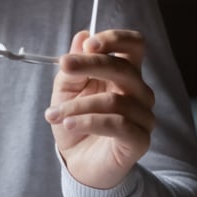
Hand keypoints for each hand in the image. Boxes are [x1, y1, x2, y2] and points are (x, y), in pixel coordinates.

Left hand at [44, 29, 155, 188]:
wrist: (77, 160)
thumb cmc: (76, 120)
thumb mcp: (66, 90)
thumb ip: (74, 66)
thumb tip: (82, 36)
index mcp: (124, 72)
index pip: (134, 45)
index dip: (115, 39)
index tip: (89, 44)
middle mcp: (139, 91)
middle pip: (124, 68)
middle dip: (90, 64)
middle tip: (64, 66)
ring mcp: (143, 116)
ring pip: (114, 100)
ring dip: (77, 105)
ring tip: (53, 113)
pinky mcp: (139, 140)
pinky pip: (117, 124)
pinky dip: (87, 122)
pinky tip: (68, 124)